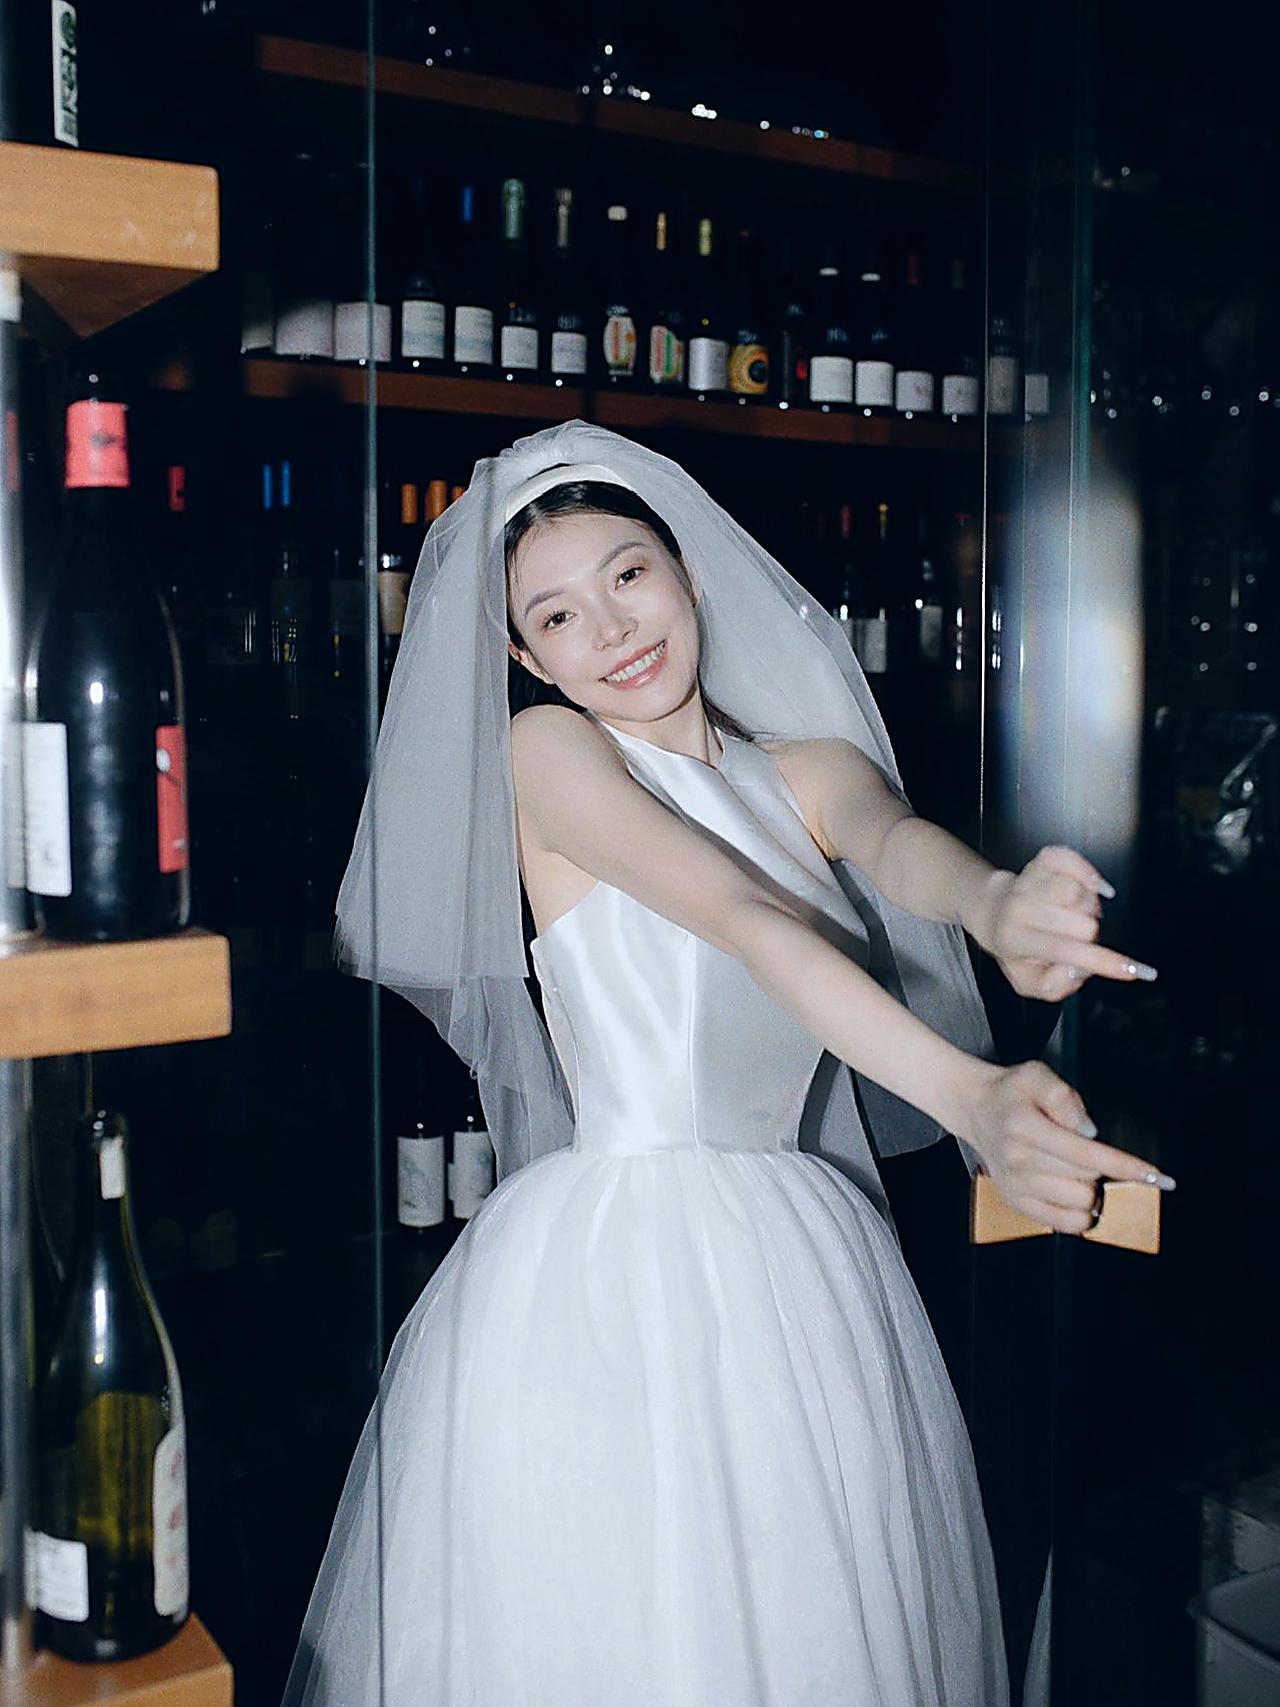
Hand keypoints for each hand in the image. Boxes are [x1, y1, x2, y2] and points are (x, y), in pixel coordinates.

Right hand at [957, 1059, 1174, 1233]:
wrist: (973, 1107)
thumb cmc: (1010, 1091)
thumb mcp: (1036, 1074)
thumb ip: (1064, 1096)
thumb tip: (1089, 1130)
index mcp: (1025, 1128)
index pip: (1087, 1154)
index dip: (1127, 1167)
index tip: (1158, 1177)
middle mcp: (1018, 1160)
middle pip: (1086, 1181)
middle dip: (1103, 1170)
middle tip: (1092, 1153)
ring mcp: (1016, 1186)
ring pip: (1078, 1205)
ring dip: (1091, 1190)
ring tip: (1080, 1171)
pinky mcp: (1016, 1202)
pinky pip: (1062, 1223)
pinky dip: (1079, 1213)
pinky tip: (1075, 1192)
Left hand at [980, 846, 1157, 1001]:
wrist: (995, 913)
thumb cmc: (1018, 950)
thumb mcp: (1029, 982)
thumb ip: (1055, 987)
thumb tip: (1079, 970)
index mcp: (1014, 940)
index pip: (1063, 949)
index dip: (1101, 961)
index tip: (1133, 971)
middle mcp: (1019, 907)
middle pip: (1082, 922)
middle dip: (1090, 935)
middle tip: (1078, 937)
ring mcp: (1029, 881)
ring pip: (1077, 891)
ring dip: (1087, 906)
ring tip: (1075, 913)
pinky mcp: (1041, 859)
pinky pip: (1072, 859)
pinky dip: (1086, 872)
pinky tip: (1086, 886)